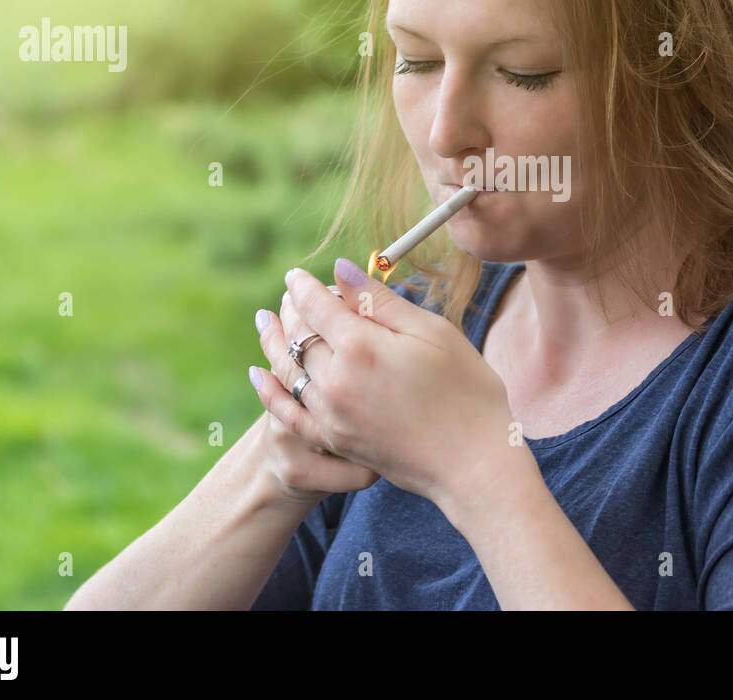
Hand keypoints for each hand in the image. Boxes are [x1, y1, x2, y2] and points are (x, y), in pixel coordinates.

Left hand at [259, 259, 517, 510]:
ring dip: (275, 342)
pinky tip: (260, 374)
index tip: (297, 274)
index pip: (317, 305)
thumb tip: (341, 270)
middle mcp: (336, 380)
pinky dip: (270, 391)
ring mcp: (332, 415)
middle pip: (298, 335)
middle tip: (288, 294)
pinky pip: (288, 412)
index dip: (305, 286)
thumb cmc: (466, 390)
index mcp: (361, 346)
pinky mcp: (335, 440)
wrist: (473, 463)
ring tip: (266, 321)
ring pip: (287, 370)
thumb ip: (381, 301)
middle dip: (291, 310)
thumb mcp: (432, 333)